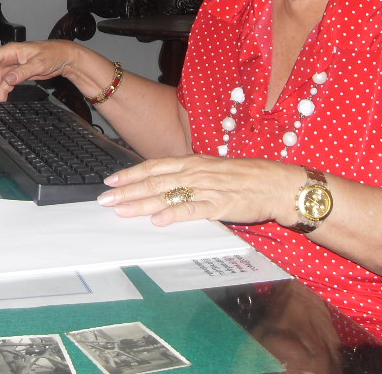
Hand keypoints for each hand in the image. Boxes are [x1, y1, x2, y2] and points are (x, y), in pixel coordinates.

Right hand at [0, 40, 82, 102]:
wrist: (64, 57)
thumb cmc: (53, 54)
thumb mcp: (38, 63)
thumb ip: (22, 72)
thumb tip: (8, 79)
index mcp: (10, 51)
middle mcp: (8, 58)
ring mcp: (12, 67)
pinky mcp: (17, 74)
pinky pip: (4, 84)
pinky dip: (0, 93)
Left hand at [97, 154, 304, 227]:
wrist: (276, 183)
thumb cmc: (244, 177)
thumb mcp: (211, 170)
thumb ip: (188, 176)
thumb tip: (163, 184)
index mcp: (192, 162)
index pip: (154, 166)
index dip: (130, 174)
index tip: (110, 181)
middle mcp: (195, 172)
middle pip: (153, 181)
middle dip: (126, 191)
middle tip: (104, 199)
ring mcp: (206, 188)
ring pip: (167, 194)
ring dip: (141, 203)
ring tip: (121, 210)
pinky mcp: (220, 205)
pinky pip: (193, 209)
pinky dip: (174, 214)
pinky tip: (159, 220)